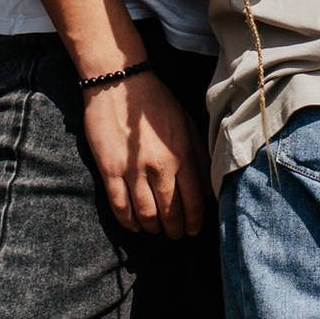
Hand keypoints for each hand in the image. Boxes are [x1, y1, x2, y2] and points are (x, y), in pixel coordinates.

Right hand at [82, 61, 209, 238]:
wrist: (120, 84)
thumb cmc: (157, 104)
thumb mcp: (187, 125)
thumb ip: (200, 157)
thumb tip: (209, 190)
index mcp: (182, 155)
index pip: (194, 201)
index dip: (195, 221)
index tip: (194, 230)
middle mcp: (160, 167)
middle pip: (170, 213)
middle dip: (175, 229)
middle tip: (175, 234)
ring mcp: (133, 170)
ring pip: (146, 214)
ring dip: (152, 228)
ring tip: (155, 230)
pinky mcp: (110, 170)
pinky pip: (120, 206)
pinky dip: (128, 222)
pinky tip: (134, 225)